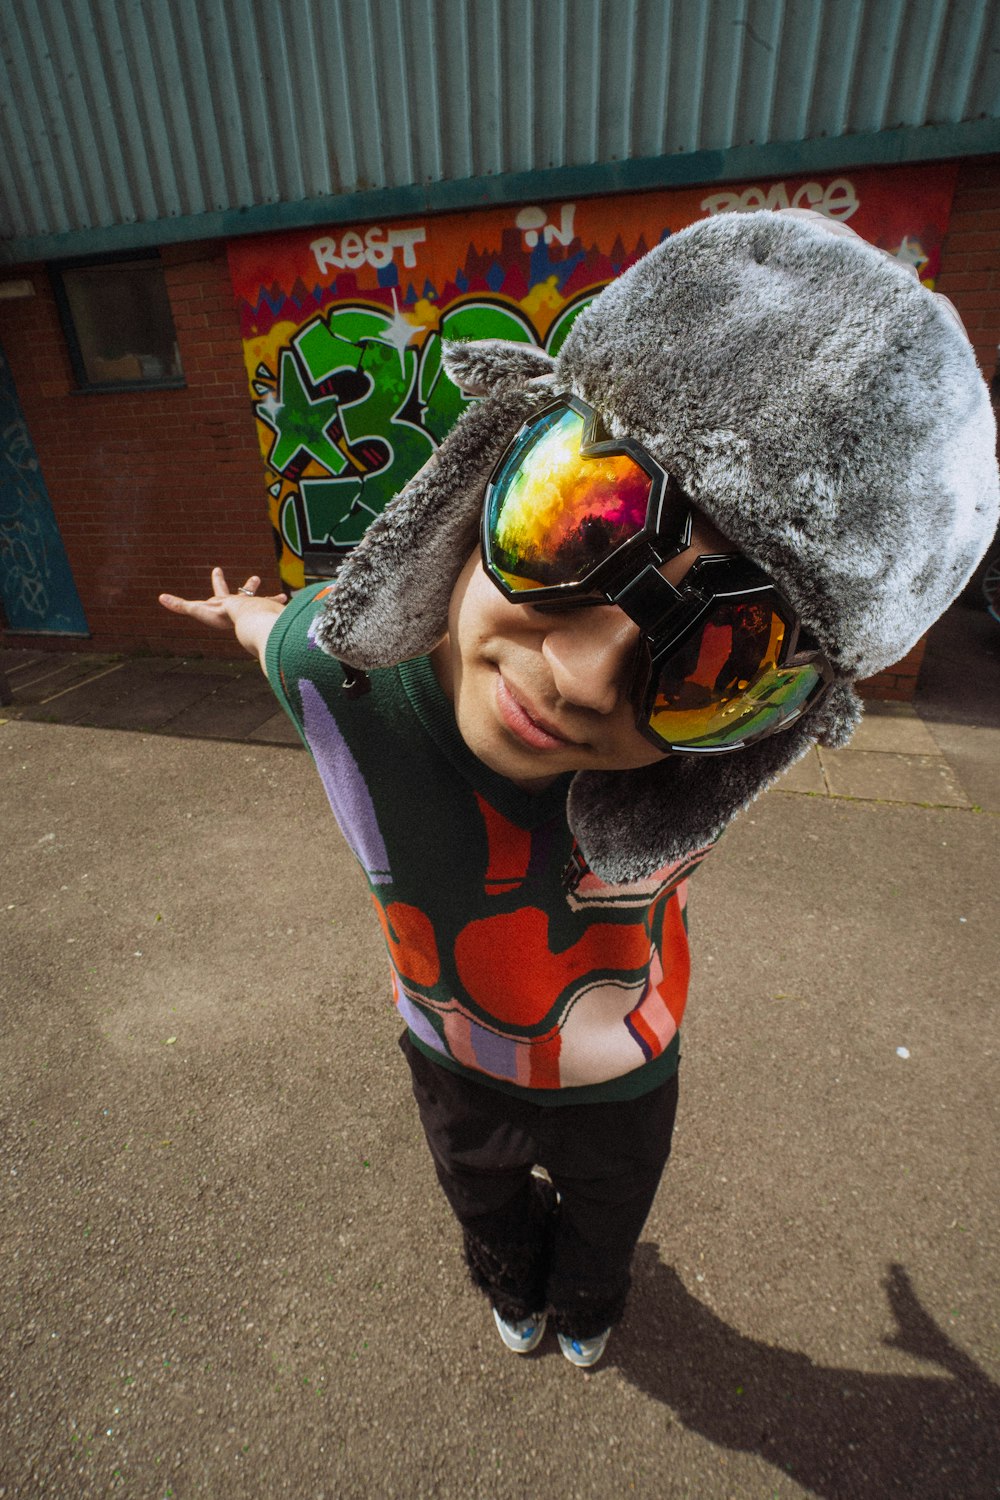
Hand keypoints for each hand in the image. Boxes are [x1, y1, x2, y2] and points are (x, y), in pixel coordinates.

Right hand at [159, 567, 288, 668]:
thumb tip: (161, 598)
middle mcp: (243, 603)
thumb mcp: (198, 610)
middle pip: (245, 592)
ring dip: (272, 599)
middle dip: (248, 585)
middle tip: (256, 577)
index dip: (218, 580)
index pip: (221, 590)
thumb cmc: (223, 615)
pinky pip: (278, 611)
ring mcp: (257, 608)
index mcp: (228, 602)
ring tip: (283, 597)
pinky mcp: (269, 613)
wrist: (247, 617)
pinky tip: (292, 608)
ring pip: (266, 602)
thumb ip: (180, 606)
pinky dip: (283, 610)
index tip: (217, 569)